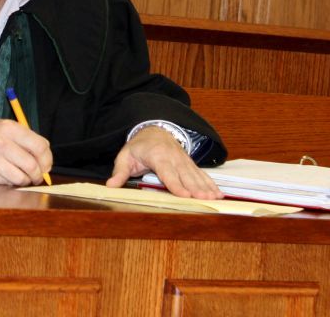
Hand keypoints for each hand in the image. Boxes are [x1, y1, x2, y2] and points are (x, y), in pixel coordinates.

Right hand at [0, 120, 52, 185]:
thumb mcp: (6, 128)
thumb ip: (27, 139)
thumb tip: (46, 158)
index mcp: (9, 128)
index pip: (40, 146)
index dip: (47, 159)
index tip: (46, 165)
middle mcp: (0, 141)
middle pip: (32, 165)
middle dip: (38, 175)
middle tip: (37, 176)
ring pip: (20, 178)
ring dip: (25, 181)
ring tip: (22, 177)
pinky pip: (7, 183)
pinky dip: (11, 183)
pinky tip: (6, 175)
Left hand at [105, 126, 221, 199]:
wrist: (153, 129)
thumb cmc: (138, 146)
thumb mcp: (125, 156)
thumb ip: (119, 172)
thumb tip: (110, 185)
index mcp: (157, 156)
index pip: (168, 173)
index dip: (176, 185)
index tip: (185, 196)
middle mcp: (174, 157)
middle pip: (186, 176)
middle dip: (196, 188)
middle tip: (205, 200)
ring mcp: (183, 160)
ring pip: (196, 175)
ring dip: (206, 187)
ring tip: (216, 198)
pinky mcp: (189, 164)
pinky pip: (201, 174)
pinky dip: (211, 183)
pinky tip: (219, 193)